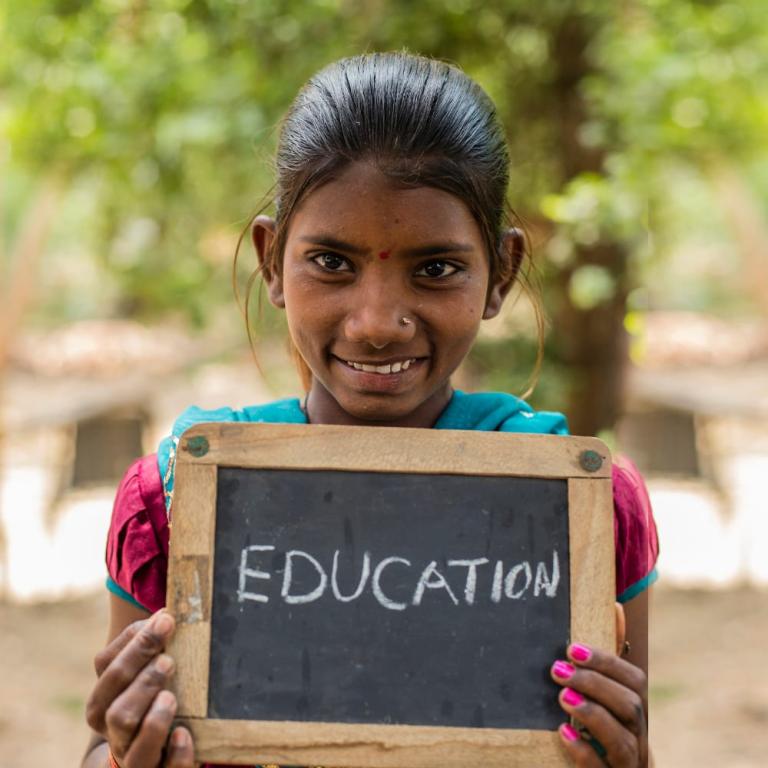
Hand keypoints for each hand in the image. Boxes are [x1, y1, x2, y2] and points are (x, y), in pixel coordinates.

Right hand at [85, 610, 194, 766]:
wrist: (147, 761)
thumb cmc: (149, 702)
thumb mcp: (142, 674)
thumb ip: (148, 648)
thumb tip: (167, 612)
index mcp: (104, 700)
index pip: (108, 668)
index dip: (136, 642)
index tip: (166, 619)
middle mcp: (112, 731)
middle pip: (115, 708)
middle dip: (142, 679)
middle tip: (169, 660)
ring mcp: (134, 758)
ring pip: (131, 744)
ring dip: (152, 718)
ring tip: (171, 697)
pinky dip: (174, 754)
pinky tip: (185, 735)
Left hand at [550, 642, 647, 766]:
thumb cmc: (591, 742)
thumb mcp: (600, 712)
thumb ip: (592, 688)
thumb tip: (569, 652)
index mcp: (635, 716)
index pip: (636, 682)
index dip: (608, 662)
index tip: (573, 650)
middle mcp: (639, 741)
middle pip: (631, 707)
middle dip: (594, 683)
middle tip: (559, 670)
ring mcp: (629, 766)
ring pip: (623, 741)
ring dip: (592, 714)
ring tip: (563, 696)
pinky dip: (584, 751)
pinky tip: (565, 732)